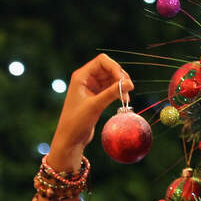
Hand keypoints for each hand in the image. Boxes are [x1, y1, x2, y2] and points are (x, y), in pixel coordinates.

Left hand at [46, 53, 132, 171]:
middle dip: (120, 77)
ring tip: (126, 98)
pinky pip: (111, 88)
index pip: (102, 61)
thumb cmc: (77, 122)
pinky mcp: (96, 96)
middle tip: (128, 89)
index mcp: (81, 76)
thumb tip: (130, 83)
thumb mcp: (95, 105)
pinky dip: (118, 92)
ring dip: (120, 85)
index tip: (124, 81)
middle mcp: (86, 79)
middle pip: (109, 68)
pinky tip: (123, 100)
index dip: (115, 68)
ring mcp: (92, 87)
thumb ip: (112, 93)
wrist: (70, 139)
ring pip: (111, 78)